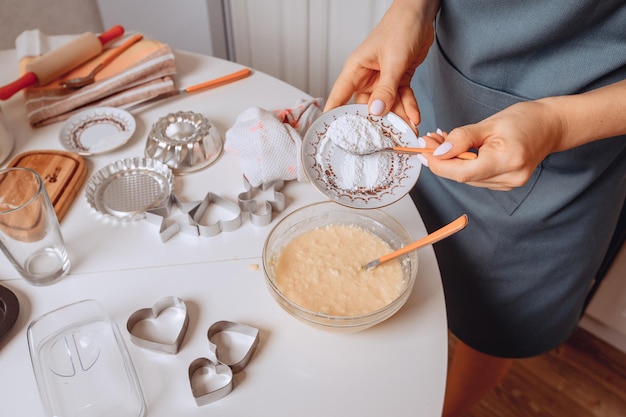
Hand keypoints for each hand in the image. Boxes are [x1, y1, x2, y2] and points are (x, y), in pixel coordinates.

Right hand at [323, 1, 437, 128]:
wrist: (421, 13)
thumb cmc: (400, 26)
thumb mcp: (394, 60)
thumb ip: (386, 88)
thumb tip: (377, 111)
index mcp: (356, 69)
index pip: (339, 96)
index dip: (334, 116)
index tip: (333, 135)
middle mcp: (367, 77)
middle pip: (366, 107)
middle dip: (376, 123)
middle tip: (382, 139)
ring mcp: (383, 80)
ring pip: (387, 106)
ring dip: (398, 118)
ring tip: (406, 131)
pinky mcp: (398, 79)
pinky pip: (401, 98)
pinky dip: (409, 107)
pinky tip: (414, 116)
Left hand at [419, 100, 563, 190]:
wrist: (551, 126)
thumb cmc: (526, 120)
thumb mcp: (490, 123)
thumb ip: (463, 138)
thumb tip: (439, 151)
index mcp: (506, 161)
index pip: (462, 172)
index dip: (438, 164)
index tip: (423, 151)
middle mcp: (509, 178)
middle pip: (463, 176)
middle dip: (441, 159)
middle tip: (428, 141)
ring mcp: (508, 184)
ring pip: (467, 178)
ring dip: (450, 162)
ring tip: (441, 141)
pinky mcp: (505, 184)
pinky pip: (476, 177)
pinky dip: (463, 164)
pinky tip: (458, 151)